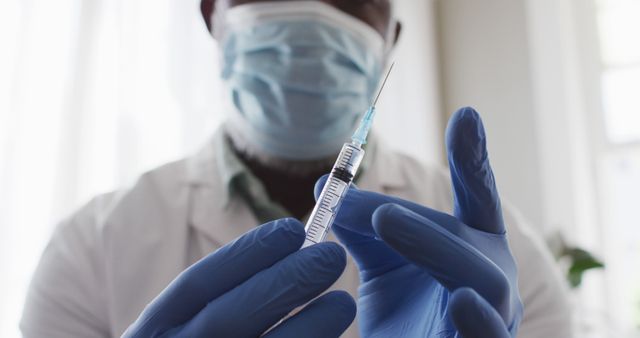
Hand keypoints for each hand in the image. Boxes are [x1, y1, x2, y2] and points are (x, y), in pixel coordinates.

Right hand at [123, 218, 355, 337]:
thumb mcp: (181, 330)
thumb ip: (208, 304)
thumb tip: (277, 255)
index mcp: (154, 332)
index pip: (197, 284)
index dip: (248, 253)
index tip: (292, 230)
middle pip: (231, 315)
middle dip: (286, 281)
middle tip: (332, 256)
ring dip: (308, 327)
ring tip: (343, 302)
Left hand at [318, 107, 522, 336]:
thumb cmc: (404, 312)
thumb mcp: (381, 261)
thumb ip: (359, 223)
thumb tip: (322, 184)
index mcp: (473, 246)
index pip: (477, 198)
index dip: (473, 159)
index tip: (465, 113)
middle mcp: (491, 276)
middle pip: (467, 238)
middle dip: (423, 221)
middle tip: (377, 209)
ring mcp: (493, 316)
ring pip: (481, 280)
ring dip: (433, 249)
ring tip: (387, 222)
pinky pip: (486, 335)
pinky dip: (478, 321)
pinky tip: (461, 302)